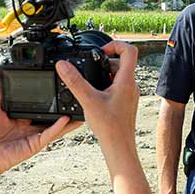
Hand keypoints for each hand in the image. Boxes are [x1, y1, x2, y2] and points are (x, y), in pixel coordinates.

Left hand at [0, 80, 80, 174]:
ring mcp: (35, 136)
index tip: (59, 86)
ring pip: (57, 126)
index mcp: (24, 118)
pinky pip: (49, 134)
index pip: (41, 107)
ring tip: (80, 110)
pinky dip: (58, 126)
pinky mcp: (35, 144)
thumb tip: (1, 75)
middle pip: (53, 116)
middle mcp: (32, 127)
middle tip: (75, 97)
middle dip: (65, 108)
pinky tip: (66, 118)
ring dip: (69, 119)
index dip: (51, 98)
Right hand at [56, 41, 140, 166]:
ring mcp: (129, 95)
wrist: (119, 148)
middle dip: (103, 63)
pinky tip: (93, 97)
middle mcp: (131, 86)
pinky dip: (104, 87)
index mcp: (126, 81)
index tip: (100, 51)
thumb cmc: (110, 128)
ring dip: (103, 76)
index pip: (130, 50)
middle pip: (121, 63)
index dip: (115, 45)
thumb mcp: (88, 100)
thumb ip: (74, 81)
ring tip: (89, 86)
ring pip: (117, 76)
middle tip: (89, 70)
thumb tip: (63, 65)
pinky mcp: (125, 103)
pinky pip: (116, 87)